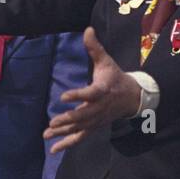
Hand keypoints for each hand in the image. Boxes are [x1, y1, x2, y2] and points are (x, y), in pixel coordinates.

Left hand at [42, 27, 141, 153]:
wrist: (132, 97)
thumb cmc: (115, 77)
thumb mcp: (107, 62)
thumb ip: (95, 48)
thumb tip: (87, 29)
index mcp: (102, 90)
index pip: (89, 94)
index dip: (77, 95)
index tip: (63, 96)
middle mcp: (99, 107)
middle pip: (84, 115)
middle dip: (68, 119)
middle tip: (53, 121)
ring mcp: (96, 119)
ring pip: (79, 127)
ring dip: (63, 132)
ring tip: (47, 133)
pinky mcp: (94, 126)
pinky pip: (80, 137)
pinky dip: (68, 143)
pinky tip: (54, 149)